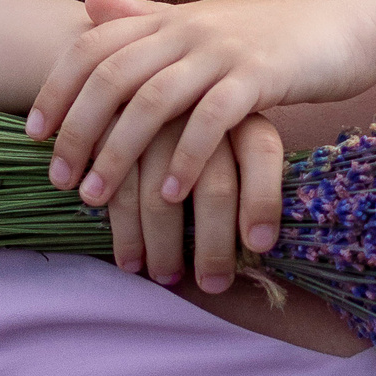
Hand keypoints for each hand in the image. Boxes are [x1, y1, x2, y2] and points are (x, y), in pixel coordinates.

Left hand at [27, 0, 375, 237]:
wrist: (348, 27)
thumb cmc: (272, 35)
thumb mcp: (203, 22)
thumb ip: (145, 16)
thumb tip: (88, 1)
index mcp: (168, 18)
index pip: (91, 47)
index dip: (56, 88)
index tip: (32, 134)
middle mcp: (187, 29)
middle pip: (111, 76)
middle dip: (77, 131)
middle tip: (59, 181)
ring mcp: (224, 50)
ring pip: (153, 100)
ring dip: (119, 153)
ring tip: (97, 198)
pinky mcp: (262, 76)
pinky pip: (212, 118)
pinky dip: (186, 156)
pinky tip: (170, 195)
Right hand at [100, 115, 283, 292]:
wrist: (119, 91)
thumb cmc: (188, 138)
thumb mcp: (224, 143)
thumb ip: (243, 180)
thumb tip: (258, 245)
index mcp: (237, 114)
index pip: (262, 151)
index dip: (264, 199)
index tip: (259, 246)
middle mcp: (200, 112)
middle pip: (216, 186)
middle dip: (214, 244)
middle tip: (213, 284)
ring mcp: (154, 122)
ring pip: (163, 198)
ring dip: (165, 247)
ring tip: (166, 277)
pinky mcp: (111, 133)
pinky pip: (120, 192)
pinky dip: (125, 234)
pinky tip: (131, 261)